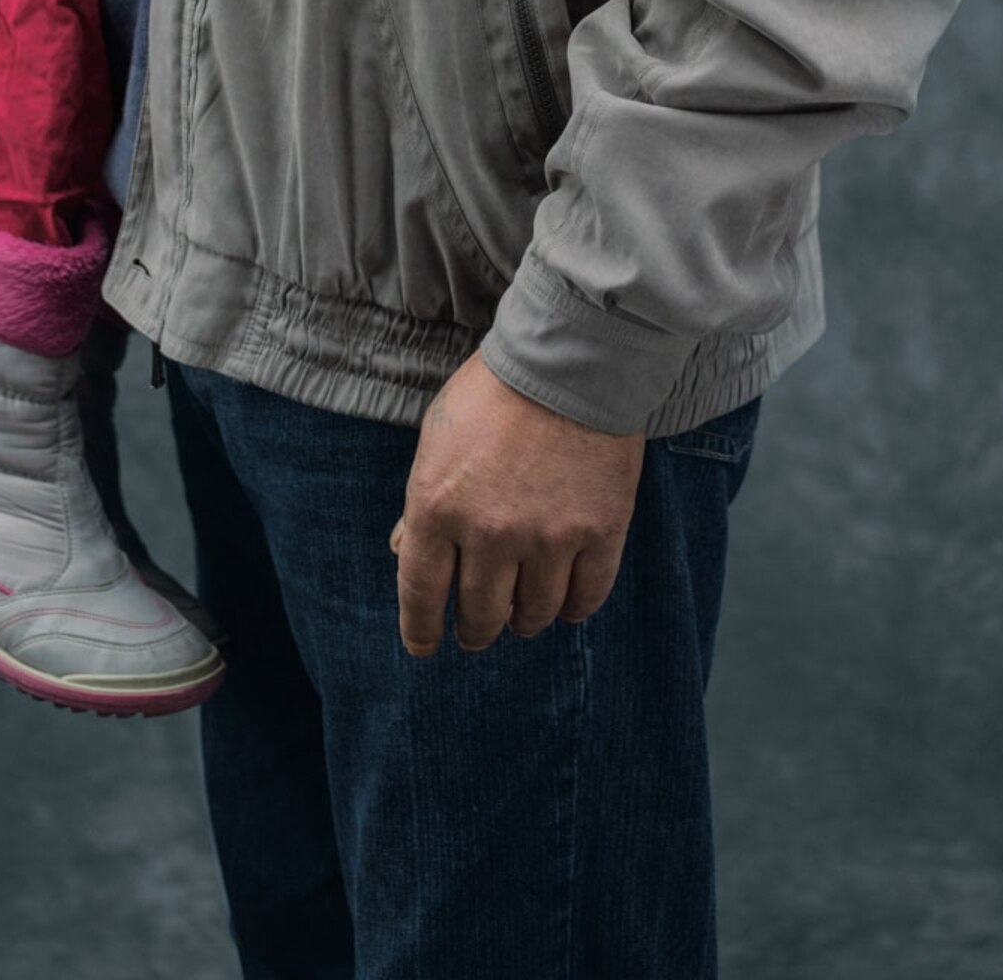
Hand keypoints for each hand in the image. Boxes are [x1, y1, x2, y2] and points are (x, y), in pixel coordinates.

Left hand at [391, 352, 644, 655]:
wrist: (570, 357)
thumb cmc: (495, 391)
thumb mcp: (438, 438)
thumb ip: (422, 502)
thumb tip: (404, 551)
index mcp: (437, 507)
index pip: (421, 595)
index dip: (421, 631)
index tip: (426, 646)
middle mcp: (489, 533)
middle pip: (480, 615)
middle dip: (475, 629)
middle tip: (478, 628)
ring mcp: (547, 538)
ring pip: (532, 615)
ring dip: (523, 620)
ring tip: (522, 612)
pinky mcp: (599, 533)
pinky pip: (585, 598)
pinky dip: (571, 608)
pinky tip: (565, 602)